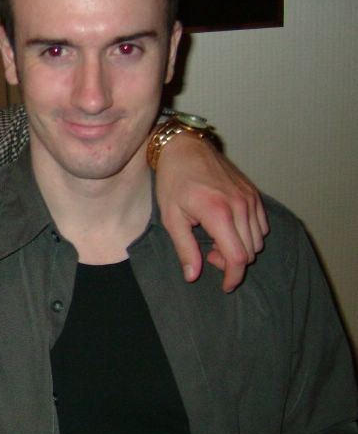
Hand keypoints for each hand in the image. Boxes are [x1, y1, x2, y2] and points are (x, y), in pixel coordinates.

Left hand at [155, 133, 267, 291]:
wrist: (185, 147)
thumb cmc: (173, 181)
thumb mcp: (171, 218)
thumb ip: (185, 249)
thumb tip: (192, 276)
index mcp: (219, 213)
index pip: (238, 257)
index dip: (233, 277)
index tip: (225, 286)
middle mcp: (241, 205)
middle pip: (250, 251)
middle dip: (232, 263)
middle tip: (208, 256)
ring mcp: (250, 198)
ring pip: (258, 239)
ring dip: (241, 249)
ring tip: (215, 242)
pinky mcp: (253, 193)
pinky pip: (261, 225)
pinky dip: (249, 235)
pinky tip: (227, 230)